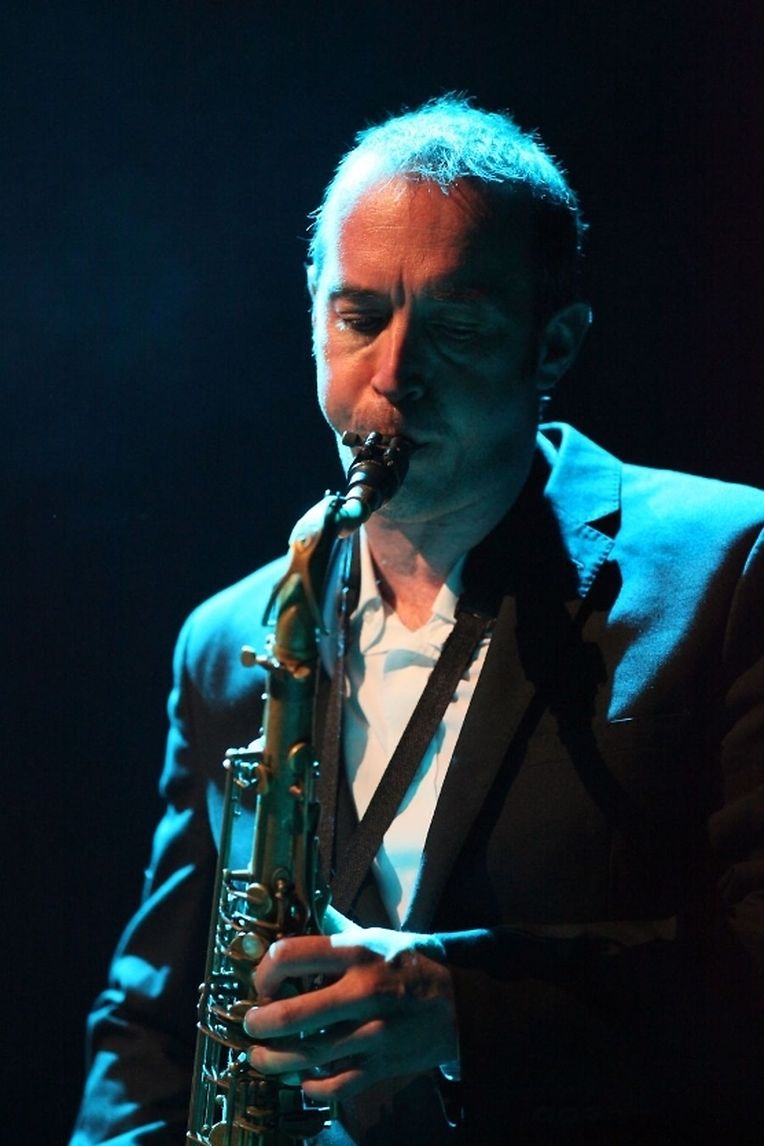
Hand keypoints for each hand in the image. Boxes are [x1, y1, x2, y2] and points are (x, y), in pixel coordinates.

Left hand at [243, 920, 457, 1101]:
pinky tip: (300, 1078)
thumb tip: (299, 905)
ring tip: (259, 1054)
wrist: (462, 1003)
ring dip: (273, 1059)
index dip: (265, 970)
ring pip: (307, 1055)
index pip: (292, 955)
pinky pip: (335, 1086)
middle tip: (251, 1021)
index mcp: (358, 953)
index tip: (262, 980)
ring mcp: (373, 1034)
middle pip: (292, 1014)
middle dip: (259, 1021)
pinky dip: (310, 1086)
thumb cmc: (409, 964)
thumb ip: (336, 929)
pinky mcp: (381, 1066)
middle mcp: (363, 993)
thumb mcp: (376, 935)